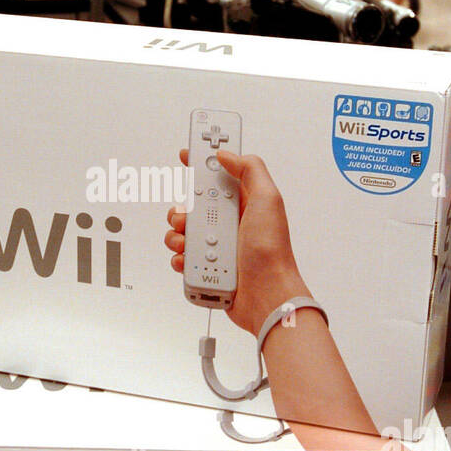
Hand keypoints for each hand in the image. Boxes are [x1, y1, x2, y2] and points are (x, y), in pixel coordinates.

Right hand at [165, 150, 310, 337]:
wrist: (266, 295)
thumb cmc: (271, 251)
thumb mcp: (268, 199)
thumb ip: (250, 169)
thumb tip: (226, 155)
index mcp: (245, 203)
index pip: (219, 176)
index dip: (202, 164)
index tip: (187, 156)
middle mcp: (230, 223)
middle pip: (194, 204)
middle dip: (184, 206)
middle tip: (187, 214)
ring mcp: (218, 246)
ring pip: (184, 231)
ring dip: (179, 234)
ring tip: (189, 242)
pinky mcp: (207, 267)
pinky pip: (182, 257)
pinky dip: (180, 257)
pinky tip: (190, 260)